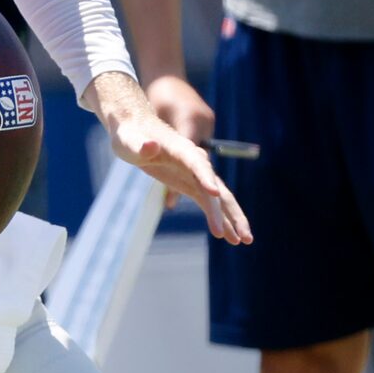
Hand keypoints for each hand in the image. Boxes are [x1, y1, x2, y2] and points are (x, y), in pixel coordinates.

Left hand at [90, 73, 249, 244]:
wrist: (135, 130)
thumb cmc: (130, 134)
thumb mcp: (129, 140)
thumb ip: (140, 145)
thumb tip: (151, 146)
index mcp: (182, 149)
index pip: (198, 163)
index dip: (205, 177)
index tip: (214, 193)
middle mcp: (195, 162)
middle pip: (218, 187)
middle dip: (231, 212)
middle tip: (243, 236)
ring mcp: (196, 175)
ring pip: (219, 199)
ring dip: (232, 220)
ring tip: (245, 242)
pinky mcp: (191, 184)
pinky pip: (209, 203)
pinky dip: (219, 219)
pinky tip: (228, 237)